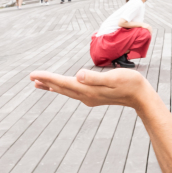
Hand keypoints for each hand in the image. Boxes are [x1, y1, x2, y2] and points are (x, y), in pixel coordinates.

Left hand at [29, 66, 151, 109]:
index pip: (63, 83)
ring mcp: (89, 97)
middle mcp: (86, 96)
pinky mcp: (93, 96)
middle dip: (45, 82)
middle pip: (61, 88)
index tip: (33, 74)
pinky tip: (59, 87)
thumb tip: (78, 75)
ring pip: (66, 91)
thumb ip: (95, 77)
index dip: (47, 78)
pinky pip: (73, 92)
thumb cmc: (131, 84)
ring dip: (52, 86)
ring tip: (39, 83)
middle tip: (31, 77)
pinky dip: (62, 88)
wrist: (141, 97)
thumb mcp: (114, 78)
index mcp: (88, 90)